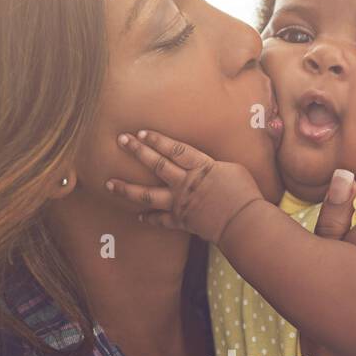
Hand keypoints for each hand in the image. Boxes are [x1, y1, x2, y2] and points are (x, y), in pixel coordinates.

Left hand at [105, 130, 265, 244]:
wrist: (244, 223)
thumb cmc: (245, 194)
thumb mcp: (233, 169)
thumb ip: (213, 165)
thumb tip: (206, 165)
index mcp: (200, 166)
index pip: (174, 149)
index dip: (157, 139)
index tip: (142, 132)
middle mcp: (185, 183)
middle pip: (156, 164)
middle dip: (138, 150)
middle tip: (121, 140)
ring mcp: (180, 203)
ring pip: (148, 195)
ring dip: (127, 189)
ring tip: (110, 184)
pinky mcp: (182, 221)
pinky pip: (161, 220)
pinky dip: (149, 218)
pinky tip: (139, 216)